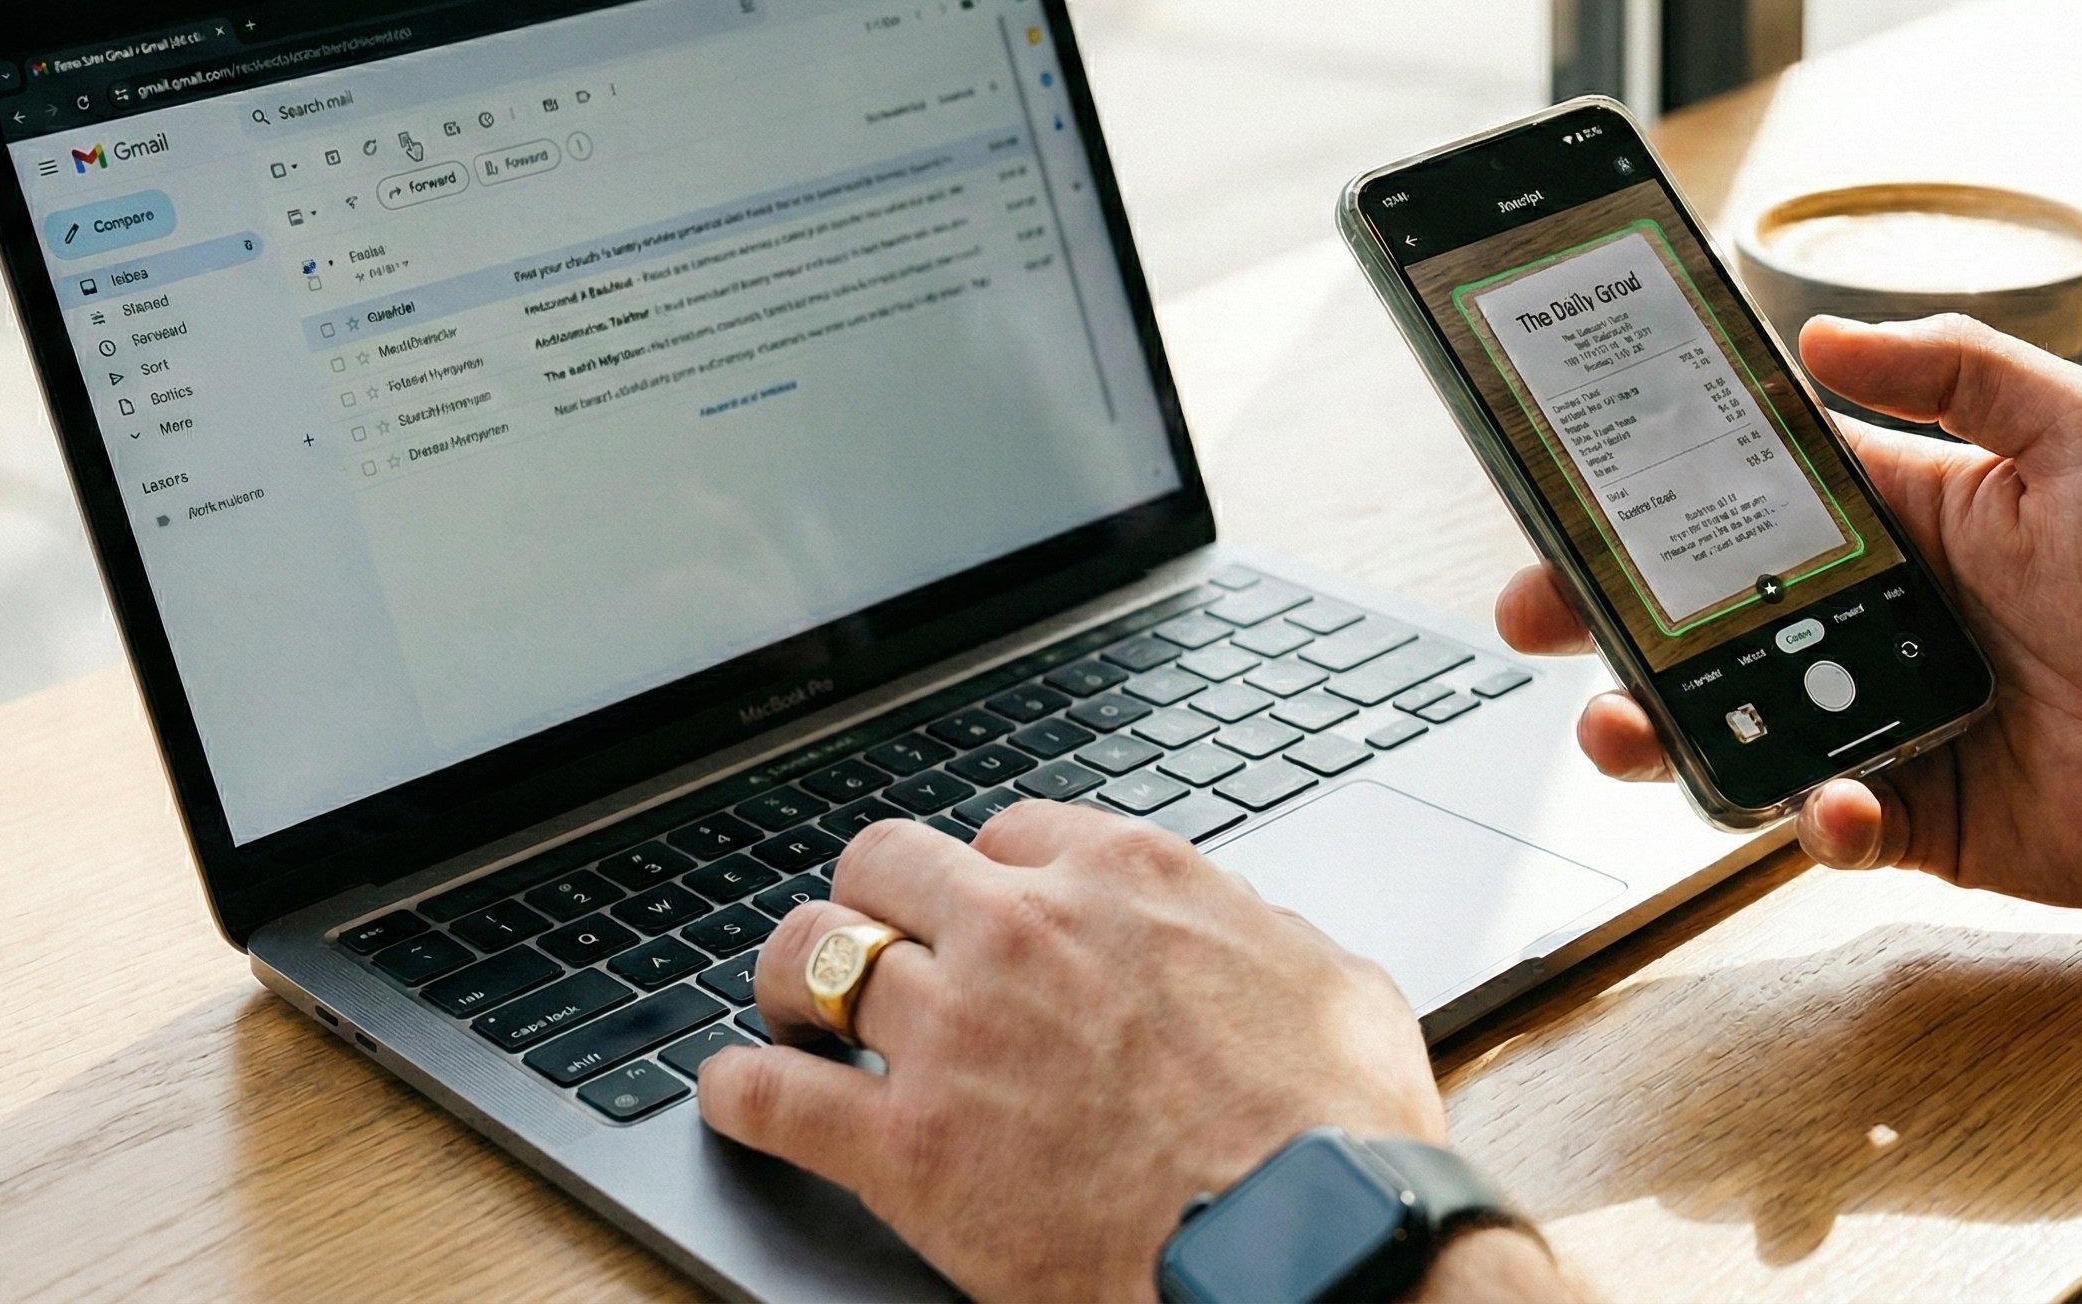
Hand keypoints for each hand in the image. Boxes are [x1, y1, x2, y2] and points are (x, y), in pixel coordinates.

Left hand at [697, 804, 1446, 1302]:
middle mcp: (1025, 932)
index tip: (990, 914)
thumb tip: (1243, 930)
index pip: (1011, 834)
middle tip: (878, 945)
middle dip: (876, 900)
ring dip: (794, 979)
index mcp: (1128, 879)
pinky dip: (740, 1091)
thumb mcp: (1334, 986)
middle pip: (887, 863)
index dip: (992, 878)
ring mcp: (955, 1033)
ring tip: (793, 1011)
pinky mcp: (905, 1147)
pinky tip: (739, 1096)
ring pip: (810, 954)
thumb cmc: (1341, 1131)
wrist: (1310, 1247)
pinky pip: (769, 1094)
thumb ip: (1261, 937)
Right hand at [1499, 313, 2081, 910]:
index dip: (1649, 493)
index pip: (1743, 495)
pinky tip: (1837, 803)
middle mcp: (1875, 617)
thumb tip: (1820, 330)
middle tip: (1534, 615)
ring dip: (1661, 728)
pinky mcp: (1917, 816)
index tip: (1567, 488)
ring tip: (1620, 730)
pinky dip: (1811, 816)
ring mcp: (1885, 717)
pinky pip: (1824, 819)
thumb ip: (1959, 368)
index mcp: (1901, 516)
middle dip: (1605, 617)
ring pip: (1735, 724)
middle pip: (1705, 615)